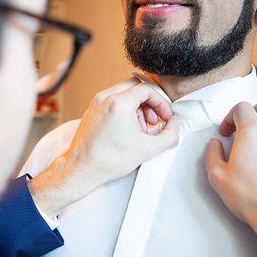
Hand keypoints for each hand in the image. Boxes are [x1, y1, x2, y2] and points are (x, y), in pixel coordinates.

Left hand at [30, 79, 178, 216]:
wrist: (81, 169)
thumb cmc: (108, 160)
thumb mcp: (148, 149)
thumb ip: (169, 135)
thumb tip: (175, 124)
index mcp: (118, 102)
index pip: (147, 89)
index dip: (161, 102)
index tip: (165, 117)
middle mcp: (105, 98)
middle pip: (135, 87)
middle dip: (149, 102)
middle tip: (154, 120)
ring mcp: (96, 103)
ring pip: (123, 94)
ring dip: (137, 107)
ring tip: (141, 129)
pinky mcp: (91, 111)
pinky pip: (112, 101)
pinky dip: (124, 110)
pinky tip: (128, 130)